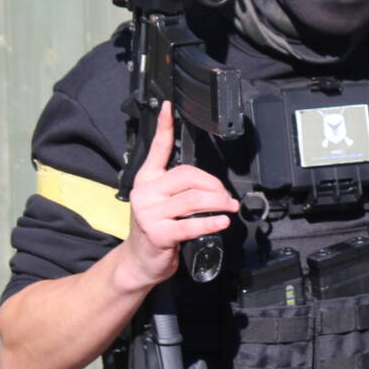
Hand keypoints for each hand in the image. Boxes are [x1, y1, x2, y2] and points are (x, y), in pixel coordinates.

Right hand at [118, 103, 238, 289]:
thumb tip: (211, 184)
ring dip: (218, 202)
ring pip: (193, 198)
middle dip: (214, 185)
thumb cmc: (156, 229)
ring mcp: (150, 213)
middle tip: (226, 197)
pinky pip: (191, 224)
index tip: (169, 107)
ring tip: (229, 208)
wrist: (139, 261)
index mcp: (147, 179)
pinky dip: (211, 223)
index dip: (164, 126)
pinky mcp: (159, 233)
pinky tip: (222, 222)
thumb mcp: (161, 202)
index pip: (157, 148)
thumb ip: (178, 187)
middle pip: (187, 175)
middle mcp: (146, 192)